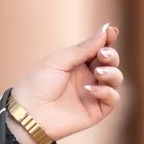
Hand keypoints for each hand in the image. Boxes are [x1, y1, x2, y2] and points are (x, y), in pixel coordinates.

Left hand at [9, 23, 123, 143]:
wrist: (27, 114)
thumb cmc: (36, 85)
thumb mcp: (59, 61)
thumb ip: (84, 48)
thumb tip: (106, 29)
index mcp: (77, 63)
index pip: (99, 48)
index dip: (108, 39)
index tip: (112, 32)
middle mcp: (87, 77)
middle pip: (111, 62)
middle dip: (111, 55)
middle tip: (102, 55)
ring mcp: (92, 94)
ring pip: (115, 78)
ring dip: (111, 72)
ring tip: (98, 72)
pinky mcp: (96, 111)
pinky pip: (112, 98)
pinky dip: (106, 91)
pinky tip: (91, 89)